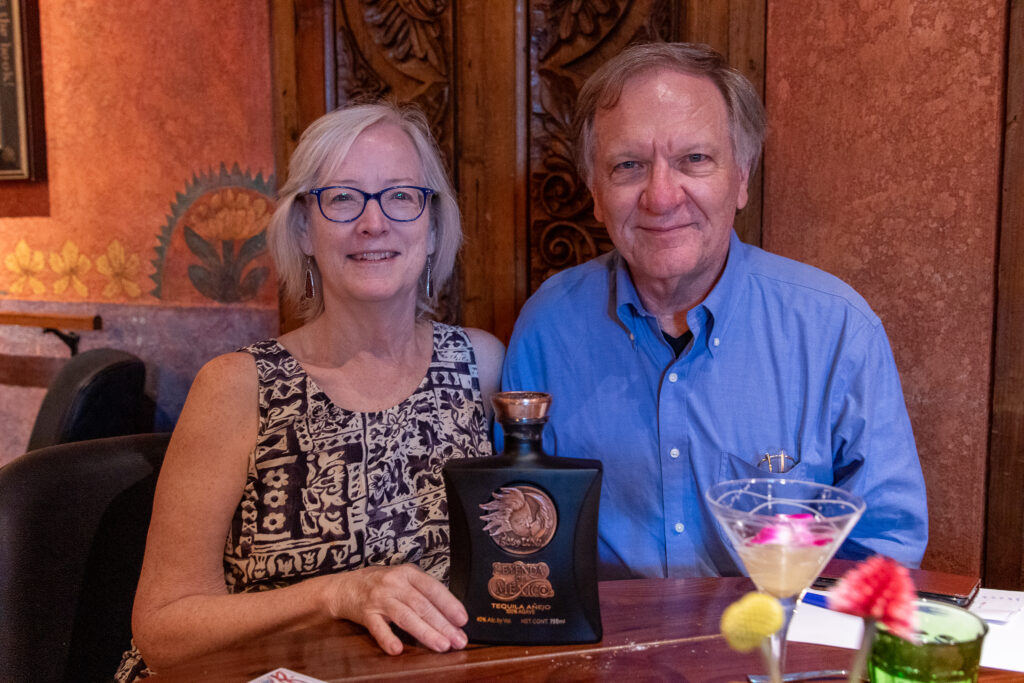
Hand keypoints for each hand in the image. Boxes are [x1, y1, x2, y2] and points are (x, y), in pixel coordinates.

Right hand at [327, 564, 468, 654]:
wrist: (344, 587)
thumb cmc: (380, 584)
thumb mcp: (402, 578)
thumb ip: (422, 591)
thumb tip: (450, 613)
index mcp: (408, 573)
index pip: (433, 588)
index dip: (449, 604)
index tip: (462, 620)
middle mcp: (395, 583)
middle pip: (422, 605)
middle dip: (443, 624)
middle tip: (458, 640)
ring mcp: (380, 598)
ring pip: (406, 616)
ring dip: (425, 632)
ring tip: (441, 645)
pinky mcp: (365, 614)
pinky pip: (377, 628)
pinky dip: (387, 638)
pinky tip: (398, 649)